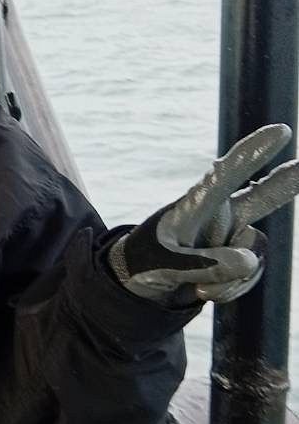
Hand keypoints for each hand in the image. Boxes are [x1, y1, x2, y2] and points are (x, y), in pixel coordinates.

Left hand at [107, 124, 298, 307]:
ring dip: (231, 279)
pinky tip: (205, 291)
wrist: (140, 285)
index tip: (280, 131)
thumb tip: (248, 261)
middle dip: (287, 181)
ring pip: (254, 255)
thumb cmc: (143, 263)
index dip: (252, 154)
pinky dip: (231, 289)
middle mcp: (218, 213)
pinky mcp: (238, 257)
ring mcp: (231, 235)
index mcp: (193, 204)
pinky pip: (251, 274)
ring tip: (198, 286)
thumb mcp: (161, 266)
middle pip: (261, 196)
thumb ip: (201, 264)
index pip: (224, 175)